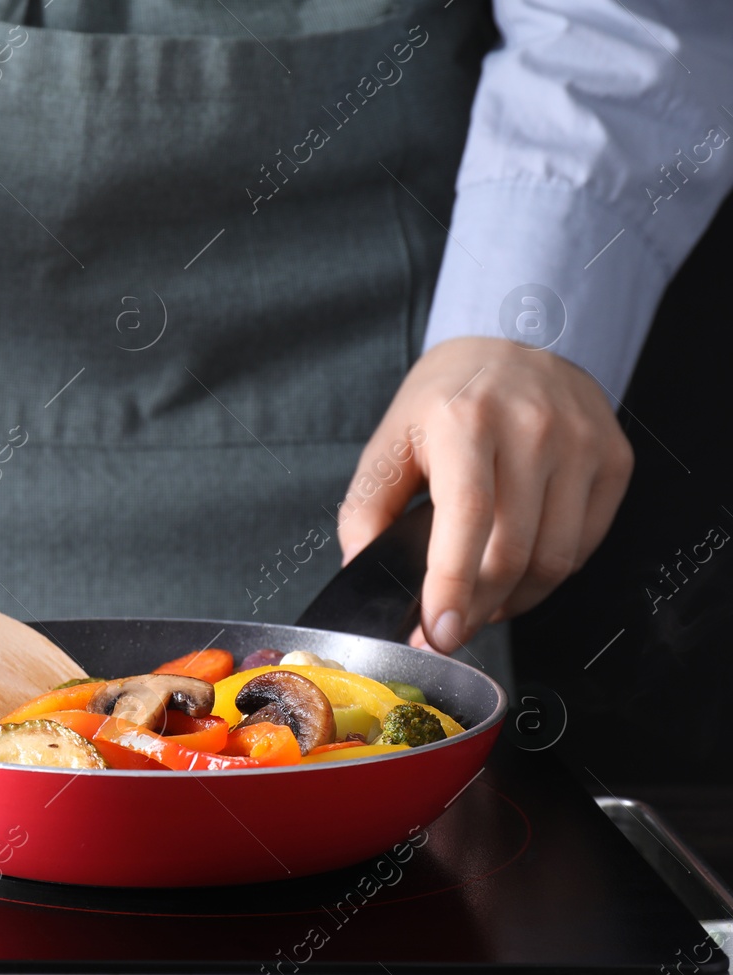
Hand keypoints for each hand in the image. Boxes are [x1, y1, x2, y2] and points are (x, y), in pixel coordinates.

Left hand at [336, 336, 632, 652]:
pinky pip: (584, 546)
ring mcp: (581, 442)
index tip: (438, 631)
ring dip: (512, 599)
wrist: (510, 343)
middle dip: (477, 606)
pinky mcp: (614, 459)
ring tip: (479, 601)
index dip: (453, 586)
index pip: (467, 519)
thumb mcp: (389, 442)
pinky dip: (547, 576)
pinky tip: (516, 572)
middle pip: (512, 551)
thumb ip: (365, 509)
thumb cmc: (443, 401)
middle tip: (448, 626)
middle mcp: (533, 427)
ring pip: (555, 559)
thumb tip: (360, 570)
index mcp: (466, 420)